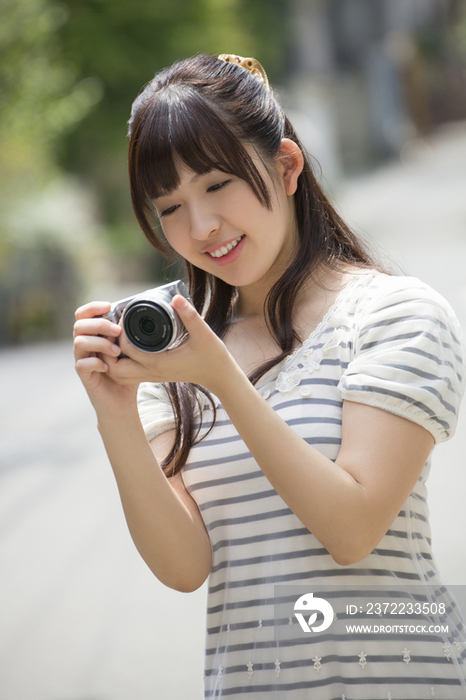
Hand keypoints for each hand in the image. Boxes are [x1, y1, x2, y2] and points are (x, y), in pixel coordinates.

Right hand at [73, 301, 137, 415]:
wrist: (122, 402)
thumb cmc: (127, 372)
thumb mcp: (131, 349)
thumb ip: (130, 333)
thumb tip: (138, 313)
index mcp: (94, 335)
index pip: (83, 314)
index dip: (92, 307)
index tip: (109, 305)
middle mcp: (85, 346)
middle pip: (79, 325)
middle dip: (99, 324)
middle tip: (117, 331)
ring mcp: (82, 361)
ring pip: (78, 342)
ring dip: (99, 343)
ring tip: (116, 352)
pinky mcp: (84, 376)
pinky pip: (81, 364)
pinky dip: (95, 363)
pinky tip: (108, 367)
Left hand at [105, 295, 235, 394]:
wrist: (219, 376)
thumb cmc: (213, 356)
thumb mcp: (204, 334)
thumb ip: (190, 315)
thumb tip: (175, 298)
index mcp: (159, 362)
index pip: (127, 348)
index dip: (120, 332)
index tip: (123, 315)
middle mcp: (152, 372)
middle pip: (115, 368)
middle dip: (108, 350)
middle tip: (114, 330)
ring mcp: (152, 376)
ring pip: (119, 374)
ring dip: (112, 359)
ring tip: (117, 338)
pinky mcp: (155, 376)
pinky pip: (128, 374)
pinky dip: (121, 363)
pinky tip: (128, 346)